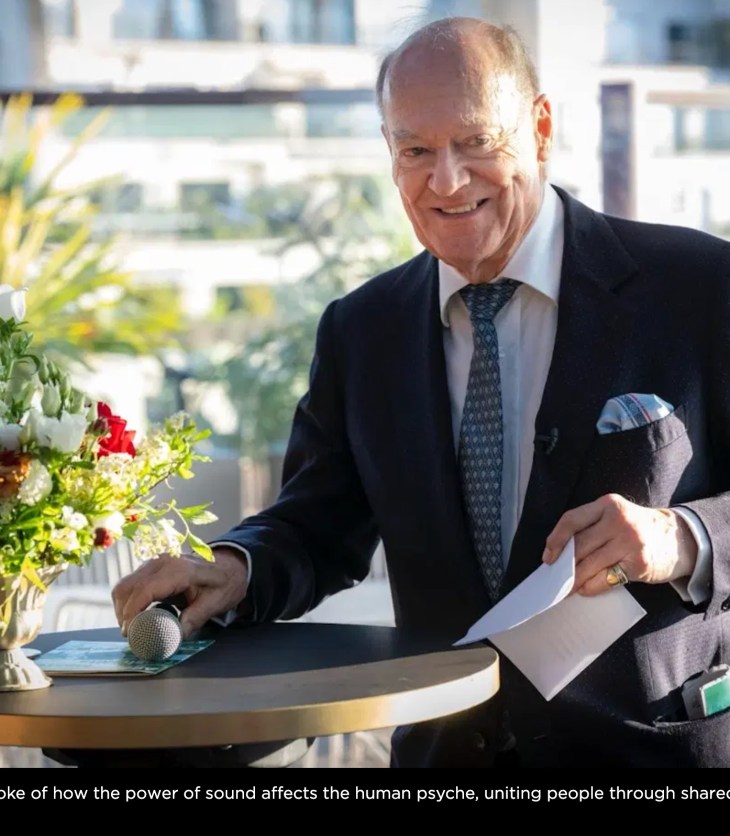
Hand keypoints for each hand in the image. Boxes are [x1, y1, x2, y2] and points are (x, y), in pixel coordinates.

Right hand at [112, 546, 248, 638]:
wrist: (229, 566)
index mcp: (178, 569)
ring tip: (133, 628)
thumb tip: (174, 636)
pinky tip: (138, 616)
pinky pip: (130, 584)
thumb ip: (195, 618)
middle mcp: (161, 562)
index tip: (130, 633)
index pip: (144, 590)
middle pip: (127, 587)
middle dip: (123, 614)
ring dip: (123, 608)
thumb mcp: (215, 602)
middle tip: (132, 635)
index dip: (132, 613)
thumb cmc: (224, 582)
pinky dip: (128, 601)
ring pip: (124, 585)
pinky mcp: (151, 568)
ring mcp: (154, 563)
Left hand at [542, 493, 697, 595]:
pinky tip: (585, 588)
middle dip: (563, 564)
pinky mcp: (638, 564)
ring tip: (566, 587)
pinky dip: (591, 586)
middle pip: (579, 546)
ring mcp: (630, 543)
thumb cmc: (639, 528)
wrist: (680, 538)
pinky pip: (605, 579)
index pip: (572, 520)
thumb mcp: (616, 515)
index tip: (548, 555)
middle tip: (554, 577)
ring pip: (590, 565)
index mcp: (608, 505)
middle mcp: (618, 521)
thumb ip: (592, 526)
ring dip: (574, 580)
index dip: (555, 539)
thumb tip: (561, 552)